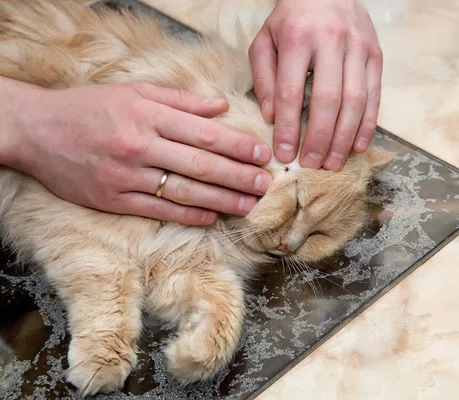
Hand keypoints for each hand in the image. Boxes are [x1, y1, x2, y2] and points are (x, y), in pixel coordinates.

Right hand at [12, 81, 272, 224]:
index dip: (237, 146)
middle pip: (200, 165)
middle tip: (266, 184)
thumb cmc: (90, 106)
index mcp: (147, 113)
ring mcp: (125, 175)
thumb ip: (182, 100)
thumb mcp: (135, 91)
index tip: (262, 155)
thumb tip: (222, 108)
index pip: (203, 133)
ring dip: (222, 200)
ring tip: (248, 205)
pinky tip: (212, 216)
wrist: (36, 130)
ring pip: (184, 191)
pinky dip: (188, 214)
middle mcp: (138, 144)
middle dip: (239, 177)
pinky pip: (158, 209)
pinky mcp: (113, 199)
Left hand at [249, 0, 382, 170]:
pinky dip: (367, 124)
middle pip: (327, 100)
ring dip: (344, 137)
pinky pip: (374, 95)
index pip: (291, 92)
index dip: (288, 128)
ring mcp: (358, 48)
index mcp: (298, 38)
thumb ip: (264, 77)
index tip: (285, 154)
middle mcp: (331, 41)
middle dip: (319, 138)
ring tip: (334, 162)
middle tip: (312, 165)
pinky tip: (357, 145)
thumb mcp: (266, 40)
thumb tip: (271, 116)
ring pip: (355, 101)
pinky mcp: (376, 54)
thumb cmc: (292, 20)